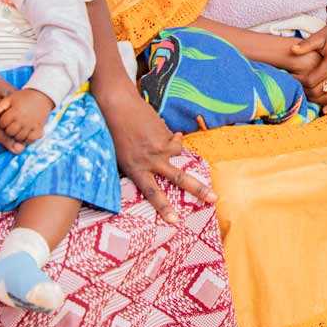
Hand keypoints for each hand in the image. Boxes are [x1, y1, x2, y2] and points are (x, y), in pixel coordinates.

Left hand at [0, 88, 54, 142]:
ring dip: (17, 135)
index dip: (2, 122)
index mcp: (15, 112)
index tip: (6, 119)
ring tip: (18, 129)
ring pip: (19, 138)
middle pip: (10, 133)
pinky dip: (27, 139)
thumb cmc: (24, 96)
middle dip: (8, 130)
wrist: (42, 95)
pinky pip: (31, 140)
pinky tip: (26, 134)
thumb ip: (0, 106)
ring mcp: (31, 125)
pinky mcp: (39, 129)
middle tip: (12, 125)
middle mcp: (23, 120)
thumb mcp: (11, 98)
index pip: (3, 124)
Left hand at [92, 81, 216, 223]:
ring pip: (178, 152)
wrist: (117, 105)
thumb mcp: (118, 157)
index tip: (175, 220)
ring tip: (155, 137)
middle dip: (198, 189)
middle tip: (214, 198)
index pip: (151, 193)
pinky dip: (169, 135)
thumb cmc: (111, 132)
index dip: (164, 208)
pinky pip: (174, 138)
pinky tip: (155, 128)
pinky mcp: (165, 133)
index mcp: (135, 169)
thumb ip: (134, 167)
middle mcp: (150, 160)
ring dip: (173, 146)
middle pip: (179, 179)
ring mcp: (160, 146)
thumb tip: (150, 171)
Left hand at [291, 22, 326, 127]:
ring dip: (318, 99)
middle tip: (297, 88)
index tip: (291, 78)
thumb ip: (305, 46)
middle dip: (307, 91)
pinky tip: (325, 109)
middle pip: (321, 91)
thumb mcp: (318, 37)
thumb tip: (292, 50)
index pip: (312, 80)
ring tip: (307, 94)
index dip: (299, 81)